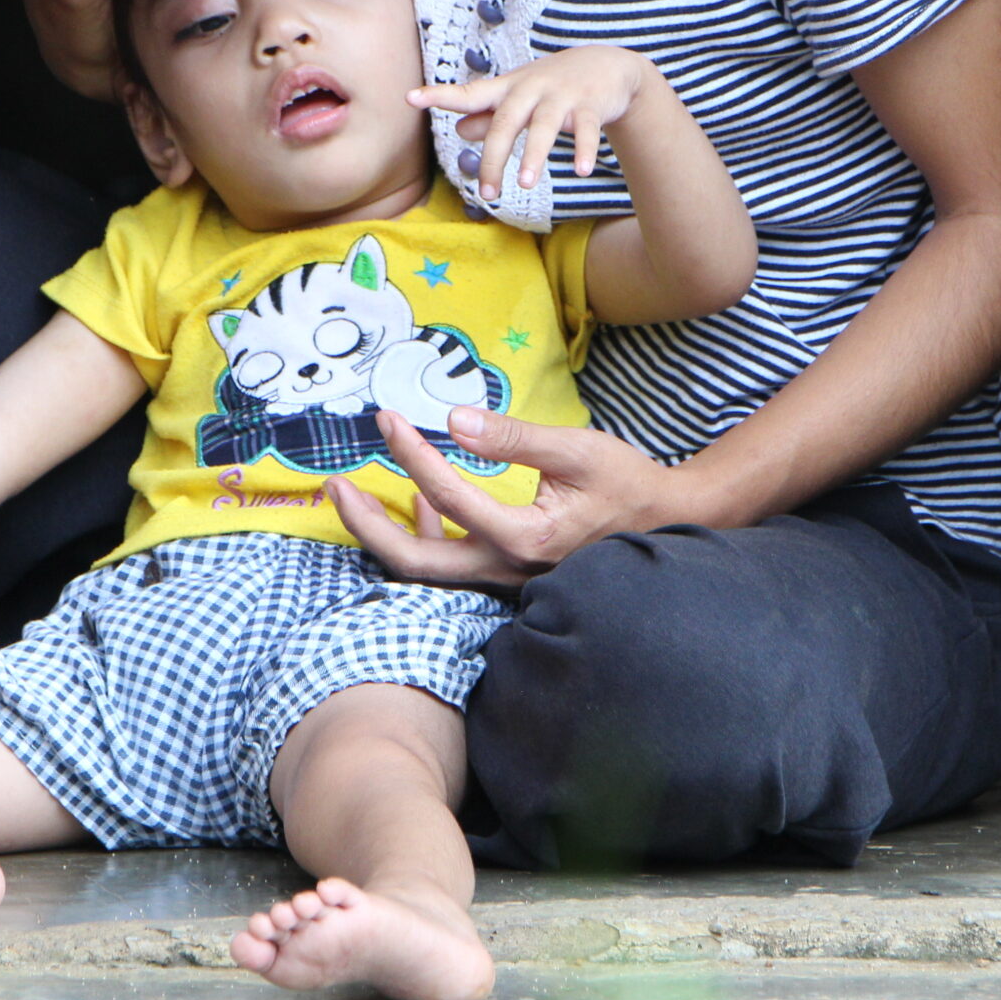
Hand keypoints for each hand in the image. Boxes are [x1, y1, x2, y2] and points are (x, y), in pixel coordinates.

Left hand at [327, 406, 703, 589]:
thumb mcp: (576, 449)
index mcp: (522, 539)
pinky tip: (414, 501)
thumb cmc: (627, 482)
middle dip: (365, 526)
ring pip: (427, 570)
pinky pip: (451, 563)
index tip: (387, 419)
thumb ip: (514, 437)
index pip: (446, 495)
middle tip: (331, 487)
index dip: (410, 454)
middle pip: (414, 562)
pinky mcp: (507, 574)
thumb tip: (453, 421)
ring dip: (385, 534)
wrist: (669, 522)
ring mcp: (505, 579)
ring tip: (351, 496)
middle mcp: (506, 571)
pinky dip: (424, 534)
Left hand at [409, 45, 655, 199]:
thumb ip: (490, 115)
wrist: (609, 65)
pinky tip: (581, 169)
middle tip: (487, 193)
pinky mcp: (591, 104)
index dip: (440, 95)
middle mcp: (532, 89)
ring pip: (545, 125)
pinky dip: (584, 149)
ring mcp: (562, 95)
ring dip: (535, 154)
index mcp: (509, 89)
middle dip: (494, 157)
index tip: (410, 97)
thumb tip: (459, 129)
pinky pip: (587, 128)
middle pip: (506, 122)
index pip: (469, 93)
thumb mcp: (520, 97)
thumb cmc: (553, 86)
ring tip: (525, 184)